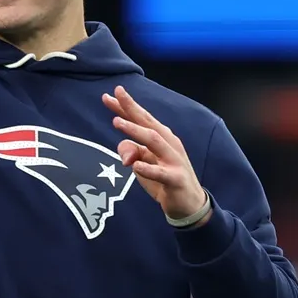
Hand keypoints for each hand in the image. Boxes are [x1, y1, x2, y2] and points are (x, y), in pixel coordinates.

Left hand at [103, 85, 209, 222]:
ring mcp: (174, 160)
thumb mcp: (143, 163)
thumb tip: (124, 154)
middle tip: (115, 94)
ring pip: (154, 141)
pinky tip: (135, 166)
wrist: (189, 203)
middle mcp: (168, 143)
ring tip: (117, 122)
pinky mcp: (176, 179)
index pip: (140, 118)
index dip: (125, 106)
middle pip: (148, 122)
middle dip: (130, 107)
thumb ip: (131, 151)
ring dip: (135, 131)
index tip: (108, 95)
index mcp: (160, 137)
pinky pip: (161, 173)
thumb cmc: (164, 178)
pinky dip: (148, 168)